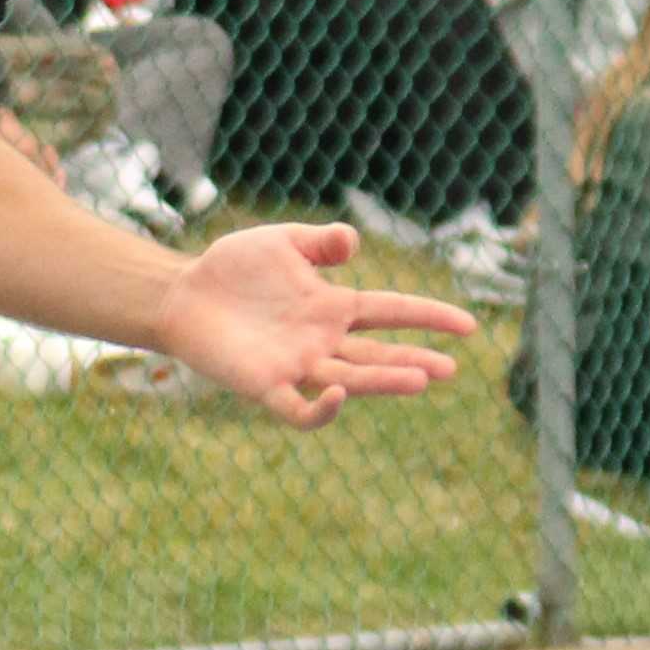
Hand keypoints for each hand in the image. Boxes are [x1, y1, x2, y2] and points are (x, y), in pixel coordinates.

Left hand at [153, 221, 478, 429]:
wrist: (182, 293)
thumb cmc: (232, 267)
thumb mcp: (281, 242)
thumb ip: (319, 243)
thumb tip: (352, 240)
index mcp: (332, 306)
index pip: (390, 311)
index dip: (428, 317)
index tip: (467, 325)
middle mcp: (322, 340)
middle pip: (378, 353)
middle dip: (414, 360)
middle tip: (451, 369)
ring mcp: (297, 364)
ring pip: (351, 379)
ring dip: (384, 381)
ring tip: (420, 380)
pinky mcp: (266, 384)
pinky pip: (299, 408)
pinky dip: (322, 409)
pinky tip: (341, 394)